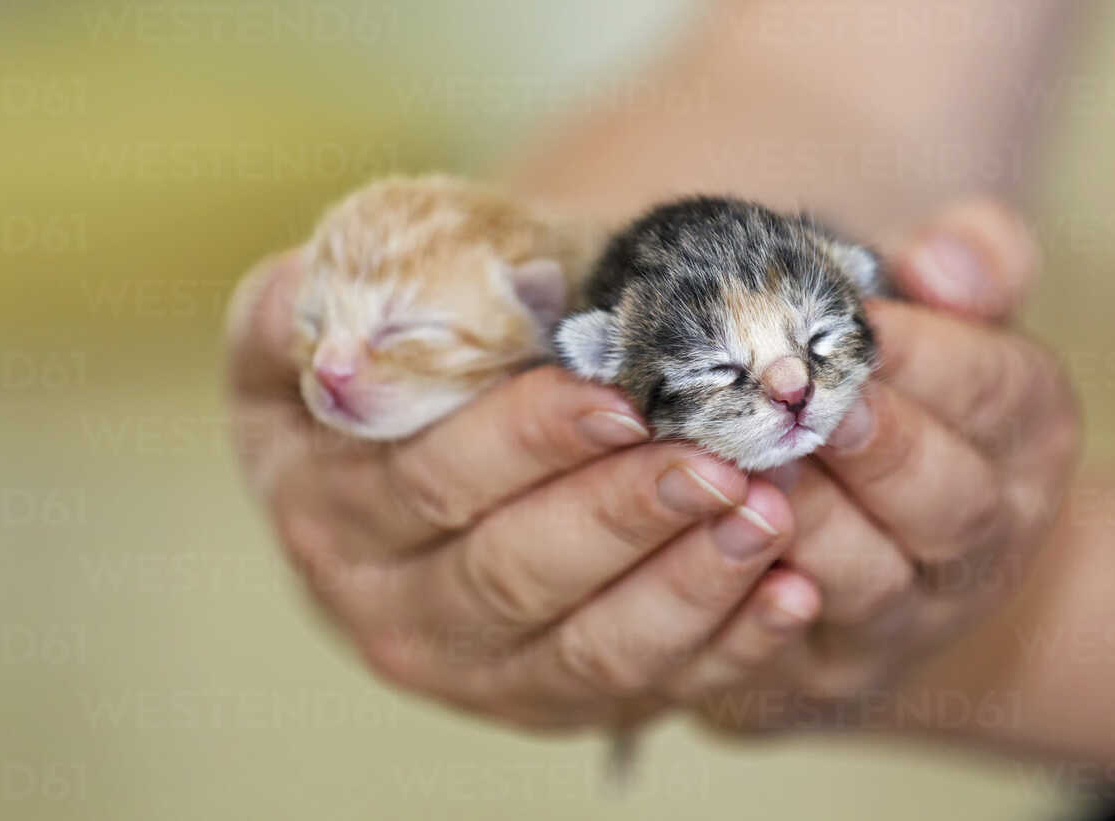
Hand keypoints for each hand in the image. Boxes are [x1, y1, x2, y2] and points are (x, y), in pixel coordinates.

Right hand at [226, 250, 821, 730]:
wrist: (438, 438)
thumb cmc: (420, 353)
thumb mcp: (353, 314)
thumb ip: (332, 298)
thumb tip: (328, 300)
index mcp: (322, 493)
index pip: (428, 479)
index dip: (522, 444)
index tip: (618, 399)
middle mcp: (382, 598)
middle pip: (509, 571)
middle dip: (620, 516)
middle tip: (720, 463)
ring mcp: (470, 663)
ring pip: (582, 645)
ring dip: (684, 585)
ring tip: (768, 517)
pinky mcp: (545, 696)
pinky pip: (639, 686)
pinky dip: (723, 645)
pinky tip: (791, 593)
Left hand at [687, 200, 1081, 732]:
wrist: (903, 548)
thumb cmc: (911, 400)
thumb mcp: (955, 322)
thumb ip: (968, 266)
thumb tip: (943, 259)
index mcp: (1025, 433)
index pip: (993, 388)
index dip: (924, 354)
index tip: (851, 319)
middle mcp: (987, 533)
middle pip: (948, 500)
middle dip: (875, 447)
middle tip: (800, 401)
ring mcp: (914, 613)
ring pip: (870, 579)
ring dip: (805, 522)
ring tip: (739, 464)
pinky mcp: (836, 666)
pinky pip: (798, 646)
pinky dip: (753, 604)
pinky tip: (707, 548)